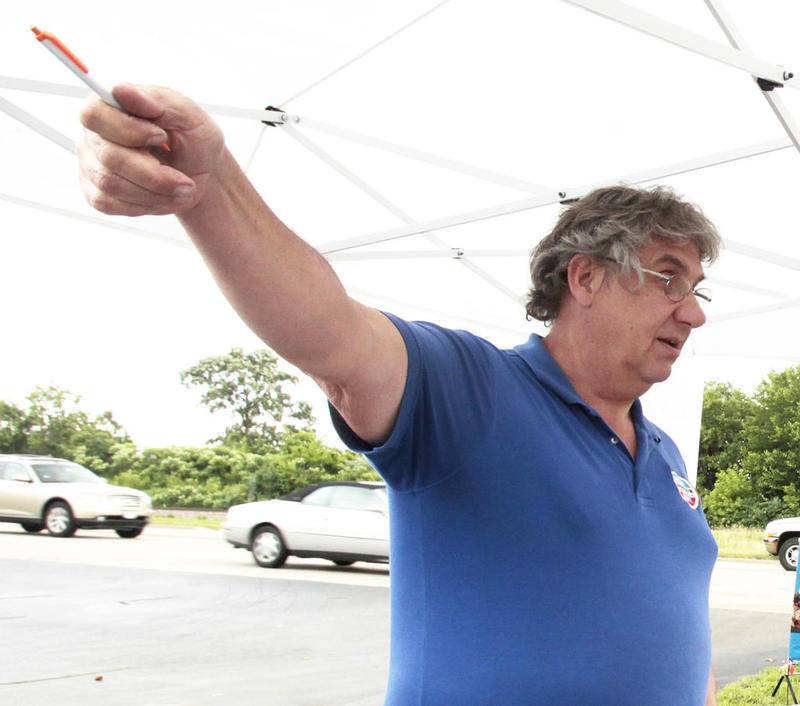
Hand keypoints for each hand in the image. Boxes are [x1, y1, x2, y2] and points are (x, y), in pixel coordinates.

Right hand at [78, 84, 224, 215]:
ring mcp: (92, 165)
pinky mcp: (97, 194)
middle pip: (108, 157)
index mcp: (110, 105)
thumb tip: (121, 90)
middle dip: (153, 173)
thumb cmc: (194, 140)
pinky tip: (163, 196)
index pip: (94, 114)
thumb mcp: (189, 116)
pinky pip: (110, 204)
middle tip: (184, 180)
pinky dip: (144, 204)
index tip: (160, 136)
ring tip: (181, 188)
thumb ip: (157, 101)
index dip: (127, 130)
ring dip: (154, 191)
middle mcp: (94, 135)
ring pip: (111, 184)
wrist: (202, 175)